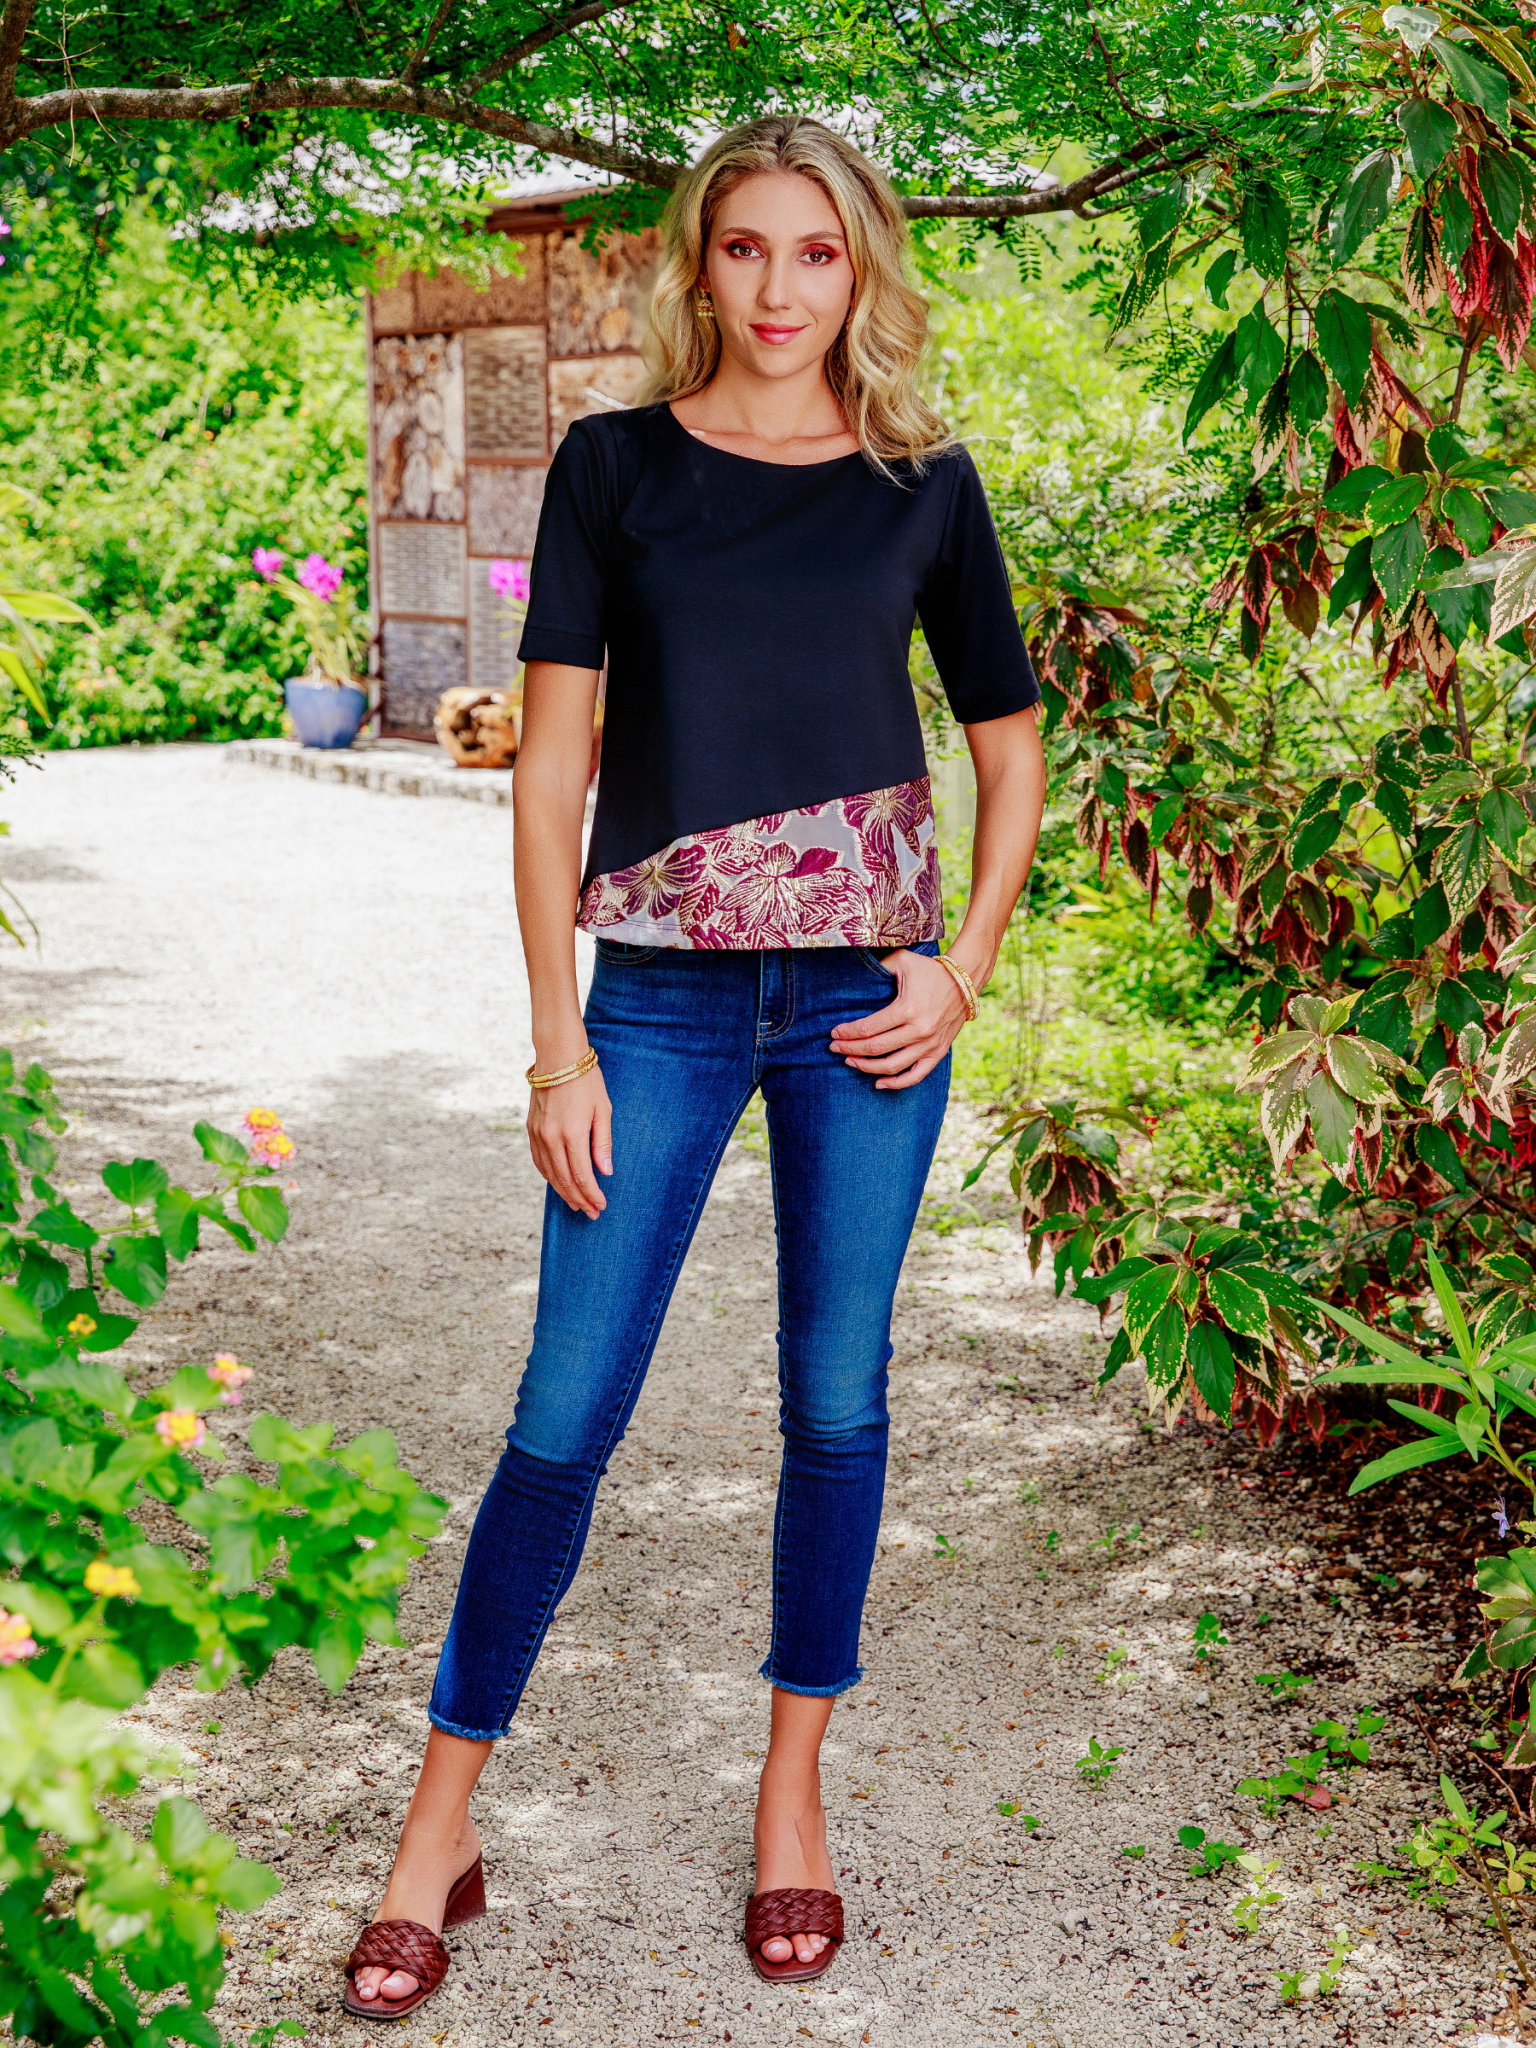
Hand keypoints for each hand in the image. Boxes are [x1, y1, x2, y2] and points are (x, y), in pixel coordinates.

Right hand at [527, 1064, 611, 1216]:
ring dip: (563, 1192)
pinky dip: (548, 1176)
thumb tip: (605, 1171)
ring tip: (576, 1204)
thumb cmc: (586, 1081)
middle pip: (565, 1179)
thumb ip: (602, 1142)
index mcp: (572, 1133)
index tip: (601, 1206)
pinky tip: (558, 1183)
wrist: (558, 1057)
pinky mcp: (531, 1129)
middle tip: (591, 1212)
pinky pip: (538, 1161)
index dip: (592, 1194)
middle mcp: (551, 1137)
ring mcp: (538, 1134)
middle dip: (580, 1199)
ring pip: (549, 1173)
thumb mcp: (603, 1109)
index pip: (582, 1175)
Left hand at [828, 951, 971, 1089]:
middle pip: (876, 1048)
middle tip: (835, 1048)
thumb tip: (853, 975)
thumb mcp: (903, 961)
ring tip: (850, 1061)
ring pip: (892, 1066)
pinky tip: (878, 1083)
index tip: (834, 1033)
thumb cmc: (930, 970)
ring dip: (866, 1067)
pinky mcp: (938, 1052)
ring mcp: (929, 1045)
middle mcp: (919, 1030)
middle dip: (850, 1049)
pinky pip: (915, 1076)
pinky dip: (896, 1083)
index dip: (848, 1033)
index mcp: (908, 1009)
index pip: (869, 1028)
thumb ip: (878, 967)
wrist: (964, 982)